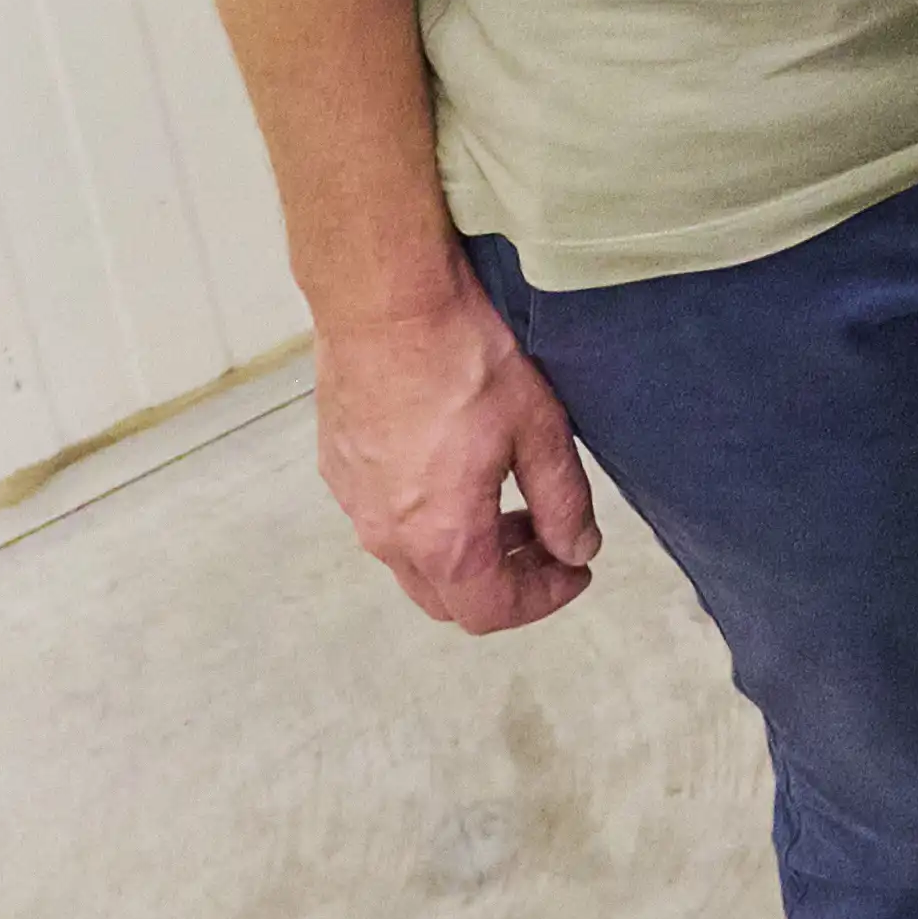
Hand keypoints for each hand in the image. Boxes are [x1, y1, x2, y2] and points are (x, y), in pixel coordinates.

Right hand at [314, 281, 598, 631]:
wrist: (385, 307)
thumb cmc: (467, 361)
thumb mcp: (540, 430)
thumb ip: (563, 502)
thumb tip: (578, 549)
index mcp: (441, 536)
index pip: (491, 611)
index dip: (543, 599)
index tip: (578, 569)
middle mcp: (387, 535)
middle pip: (448, 599)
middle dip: (507, 583)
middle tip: (551, 542)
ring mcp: (355, 505)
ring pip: (414, 564)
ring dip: (469, 554)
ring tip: (514, 508)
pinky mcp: (339, 472)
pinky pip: (386, 523)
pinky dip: (431, 523)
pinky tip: (462, 475)